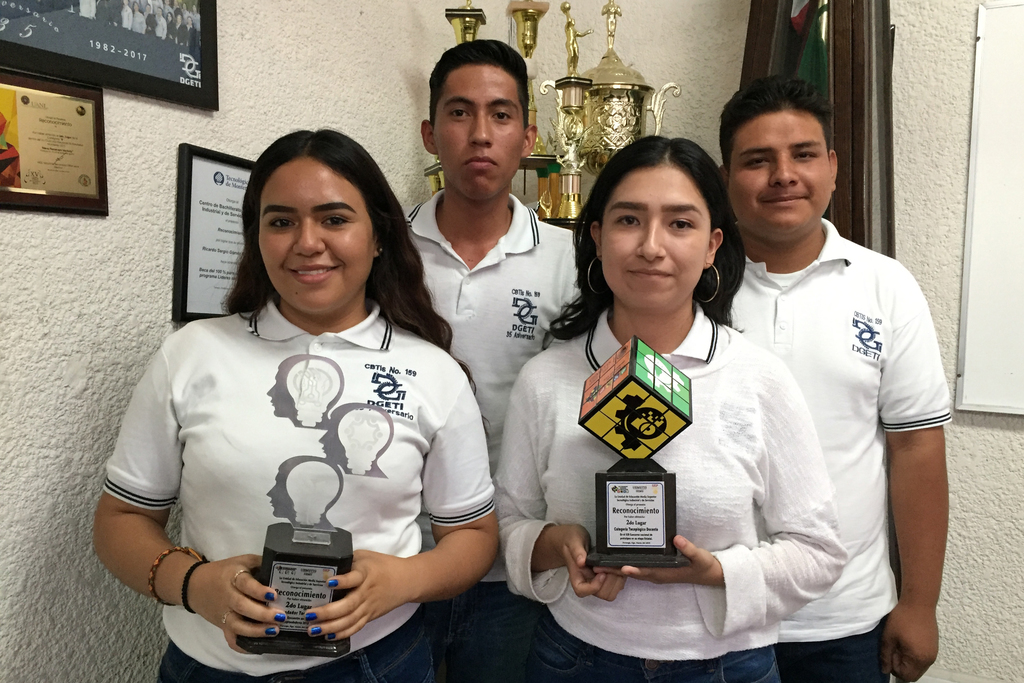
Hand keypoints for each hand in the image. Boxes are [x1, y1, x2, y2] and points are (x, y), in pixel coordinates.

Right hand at [187, 555, 286, 652]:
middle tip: (281, 617)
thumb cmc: (225, 571)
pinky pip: (230, 639)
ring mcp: (223, 613)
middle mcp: (227, 596)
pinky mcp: (221, 626)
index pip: (245, 584)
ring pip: (236, 625)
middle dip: (262, 613)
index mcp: (233, 577)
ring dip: (256, 631)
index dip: (258, 590)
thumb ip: (260, 563)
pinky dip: (242, 646)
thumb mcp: (242, 561)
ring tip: (275, 631)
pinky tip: (258, 648)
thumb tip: (281, 567)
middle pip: (242, 607)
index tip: (274, 595)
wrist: (194, 585)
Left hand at [305, 550, 413, 640]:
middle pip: (349, 605)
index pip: (354, 577)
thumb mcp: (365, 556)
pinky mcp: (370, 616)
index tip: (328, 582)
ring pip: (350, 620)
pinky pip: (356, 627)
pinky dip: (342, 633)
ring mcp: (369, 606)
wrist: (406, 580)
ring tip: (313, 630)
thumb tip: (324, 565)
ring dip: (331, 627)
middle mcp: (367, 592)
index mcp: (366, 573)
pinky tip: (328, 636)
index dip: (342, 581)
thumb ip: (347, 560)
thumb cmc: (382, 565)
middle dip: (328, 612)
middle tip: (309, 615)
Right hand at [541, 524, 624, 601]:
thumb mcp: (573, 541)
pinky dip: (621, 577)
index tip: (601, 573)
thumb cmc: (572, 540)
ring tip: (616, 565)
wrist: (574, 539)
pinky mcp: (607, 578)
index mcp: (576, 575)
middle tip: (611, 565)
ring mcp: (598, 581)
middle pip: (600, 594)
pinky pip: (617, 586)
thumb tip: (581, 562)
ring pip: (611, 592)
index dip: (594, 586)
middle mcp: (587, 582)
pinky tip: (620, 565)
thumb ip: (577, 550)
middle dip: (610, 581)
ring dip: (617, 580)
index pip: (582, 591)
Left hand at [596, 536, 723, 586]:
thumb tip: (676, 538)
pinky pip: (638, 568)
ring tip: (599, 563)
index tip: (620, 567)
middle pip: (633, 572)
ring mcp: (656, 573)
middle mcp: (657, 574)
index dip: (633, 570)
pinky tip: (617, 559)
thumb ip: (688, 548)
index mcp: (665, 572)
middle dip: (615, 570)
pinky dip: (626, 565)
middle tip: (597, 566)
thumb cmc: (703, 565)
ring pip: (633, 571)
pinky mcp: (656, 570)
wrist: (709, 574)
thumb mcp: (699, 556)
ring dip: (617, 568)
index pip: (646, 571)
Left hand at [880, 601, 938, 680]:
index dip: (895, 668)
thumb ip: (886, 656)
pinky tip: (908, 642)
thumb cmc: (902, 619)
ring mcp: (933, 653)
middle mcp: (929, 660)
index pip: (906, 676)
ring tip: (900, 645)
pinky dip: (915, 656)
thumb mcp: (889, 637)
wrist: (919, 603)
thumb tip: (885, 670)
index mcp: (918, 659)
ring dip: (908, 662)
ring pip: (919, 667)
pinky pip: (923, 659)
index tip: (890, 653)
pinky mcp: (934, 646)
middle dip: (902, 667)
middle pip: (914, 674)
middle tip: (894, 650)